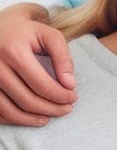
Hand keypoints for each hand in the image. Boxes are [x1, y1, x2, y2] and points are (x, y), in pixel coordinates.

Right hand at [0, 2, 75, 126]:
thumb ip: (63, 57)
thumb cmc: (25, 30)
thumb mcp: (48, 34)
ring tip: (48, 117)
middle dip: (51, 109)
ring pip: (9, 110)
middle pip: (26, 100)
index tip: (73, 98)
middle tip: (66, 109)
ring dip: (31, 119)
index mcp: (13, 52)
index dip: (61, 96)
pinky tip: (27, 117)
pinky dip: (12, 118)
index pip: (42, 85)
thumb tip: (70, 85)